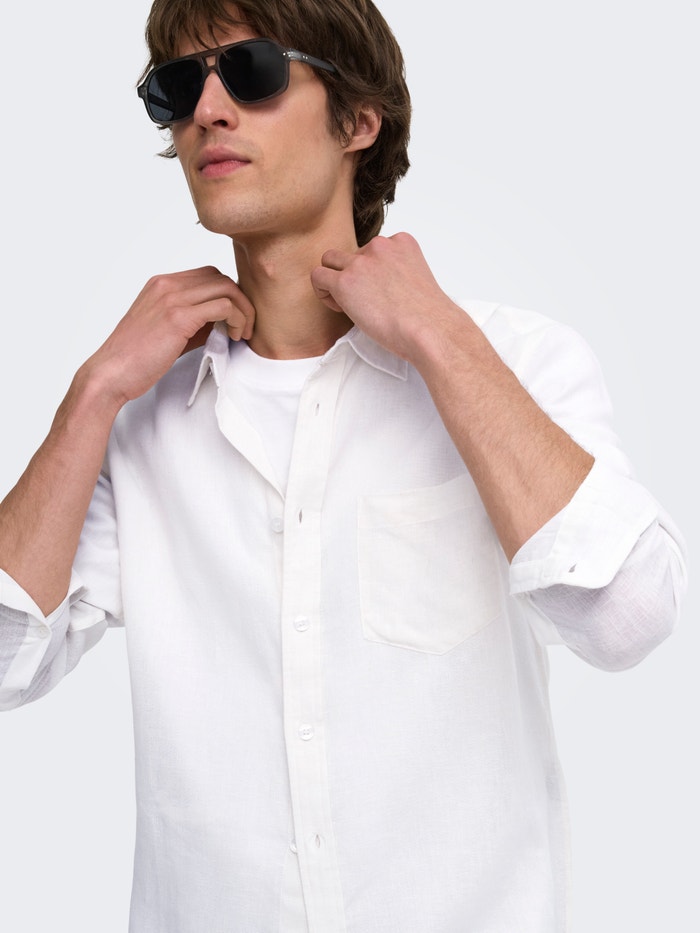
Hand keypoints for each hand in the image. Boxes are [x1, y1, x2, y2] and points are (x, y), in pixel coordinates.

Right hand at [86, 266, 254, 405]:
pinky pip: (223, 306)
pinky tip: (234, 337)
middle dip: (240, 300)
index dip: (227, 295)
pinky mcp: (178, 317)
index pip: (208, 276)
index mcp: (161, 285)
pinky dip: (237, 319)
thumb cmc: (136, 359)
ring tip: (242, 334)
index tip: (235, 320)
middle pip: (220, 277)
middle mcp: (166, 284)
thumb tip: (225, 322)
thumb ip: (195, 322)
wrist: (111, 373)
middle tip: (245, 327)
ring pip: (226, 288)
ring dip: (243, 310)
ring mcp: (172, 298)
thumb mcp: (168, 332)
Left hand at [310, 232, 462, 363]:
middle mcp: (380, 246)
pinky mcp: (345, 281)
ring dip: (335, 280)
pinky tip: (340, 308)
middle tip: (365, 301)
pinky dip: (323, 292)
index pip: (373, 249)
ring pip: (330, 260)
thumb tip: (379, 288)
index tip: (380, 293)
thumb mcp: (417, 281)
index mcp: (401, 242)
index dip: (370, 272)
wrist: (428, 328)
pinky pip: (318, 276)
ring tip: (349, 304)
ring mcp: (361, 262)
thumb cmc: (427, 317)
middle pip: (351, 254)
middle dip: (353, 275)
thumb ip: (396, 274)